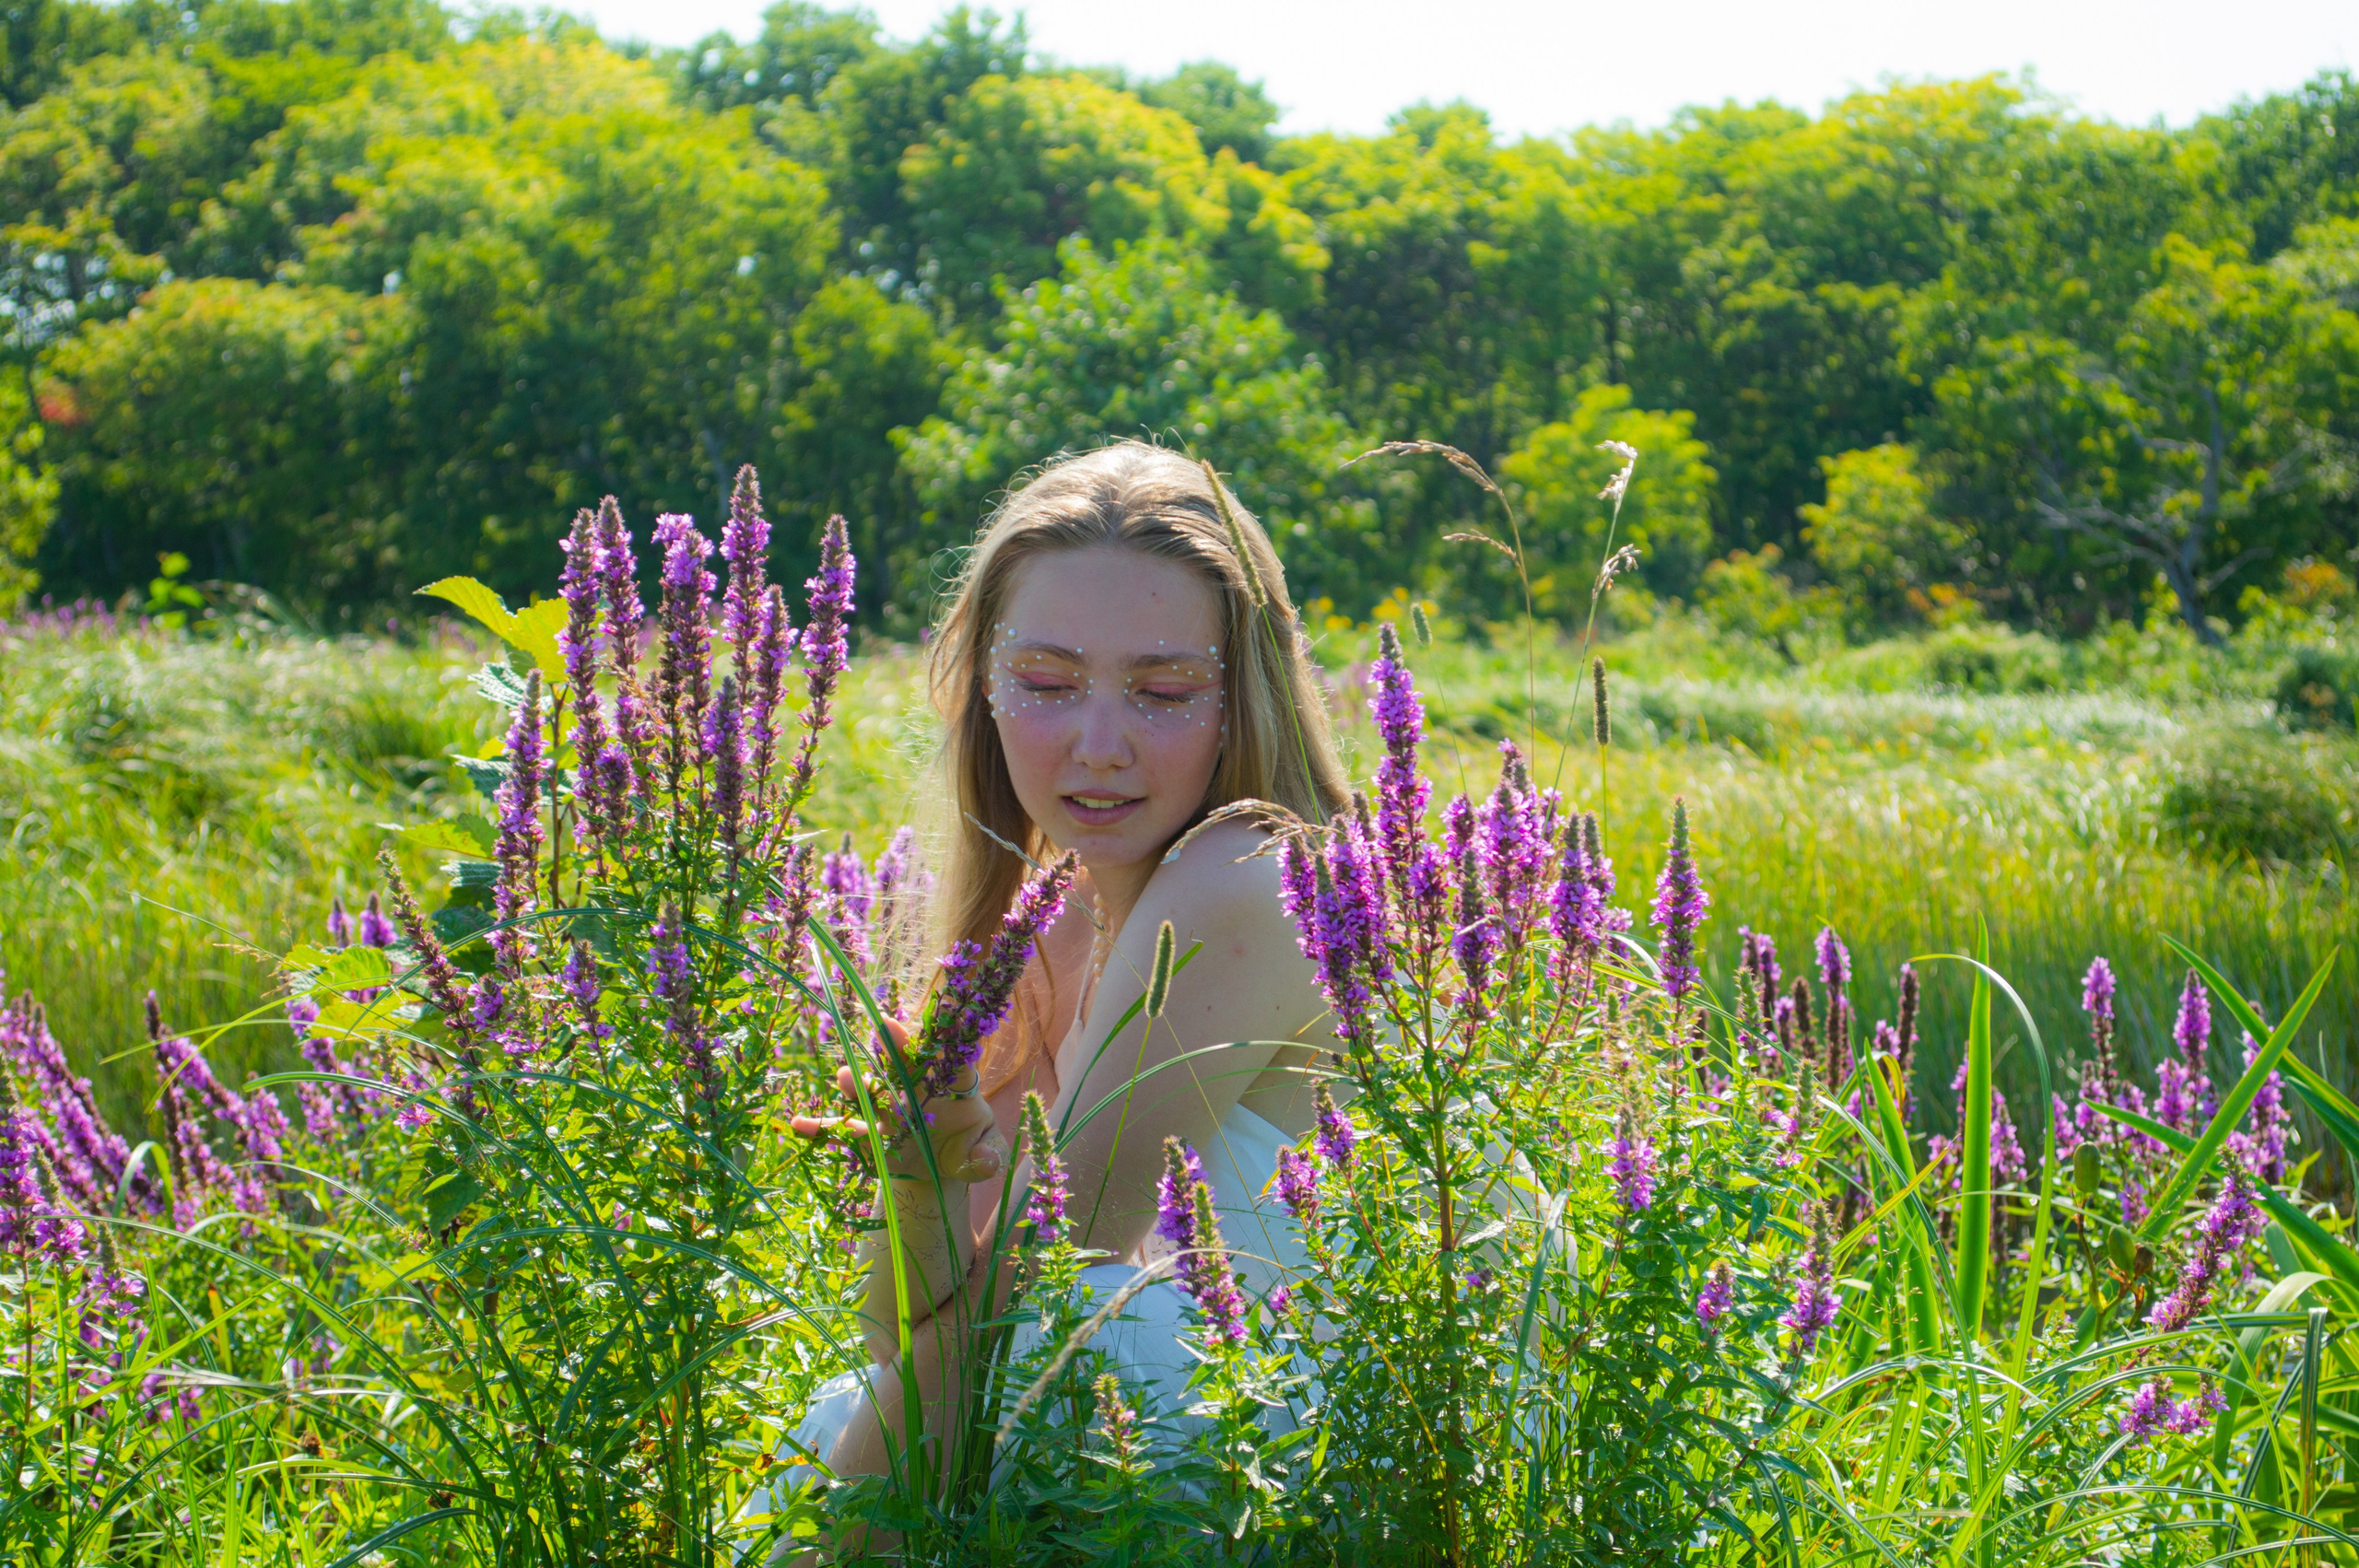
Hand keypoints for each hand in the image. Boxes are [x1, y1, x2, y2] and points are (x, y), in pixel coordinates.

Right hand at [789, 1016, 1006, 1184]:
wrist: (938, 1169)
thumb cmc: (969, 1150)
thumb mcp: (985, 1155)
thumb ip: (988, 1157)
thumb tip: (986, 1161)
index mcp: (953, 1088)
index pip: (952, 1062)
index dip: (947, 1041)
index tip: (946, 1025)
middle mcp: (917, 1090)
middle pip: (906, 1065)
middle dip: (894, 1048)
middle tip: (884, 1026)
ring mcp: (890, 1110)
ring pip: (872, 1091)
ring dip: (858, 1084)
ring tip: (844, 1076)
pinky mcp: (869, 1133)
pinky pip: (842, 1129)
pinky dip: (821, 1128)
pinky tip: (799, 1124)